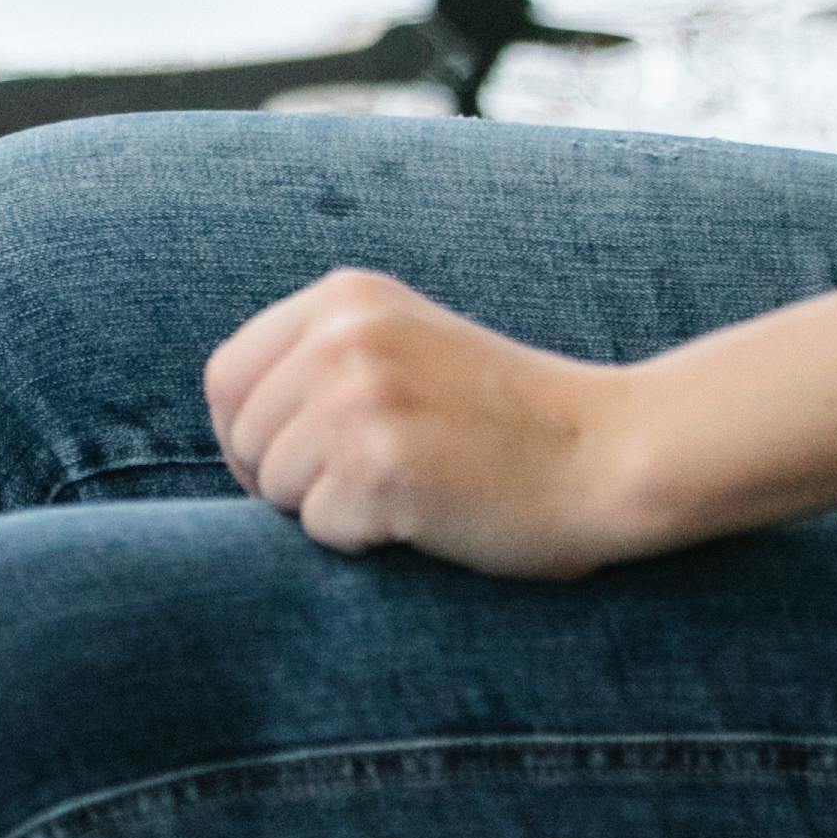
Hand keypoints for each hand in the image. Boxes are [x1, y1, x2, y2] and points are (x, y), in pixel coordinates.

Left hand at [202, 269, 664, 577]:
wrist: (611, 452)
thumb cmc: (507, 418)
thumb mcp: (406, 345)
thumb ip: (322, 357)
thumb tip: (226, 419)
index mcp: (345, 298)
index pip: (225, 377)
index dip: (245, 433)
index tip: (291, 461)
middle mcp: (343, 338)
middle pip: (241, 438)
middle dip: (282, 478)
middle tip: (363, 485)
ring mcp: (359, 400)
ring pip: (273, 488)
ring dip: (327, 509)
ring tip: (407, 489)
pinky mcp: (379, 467)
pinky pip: (319, 530)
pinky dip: (364, 539)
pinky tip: (426, 514)